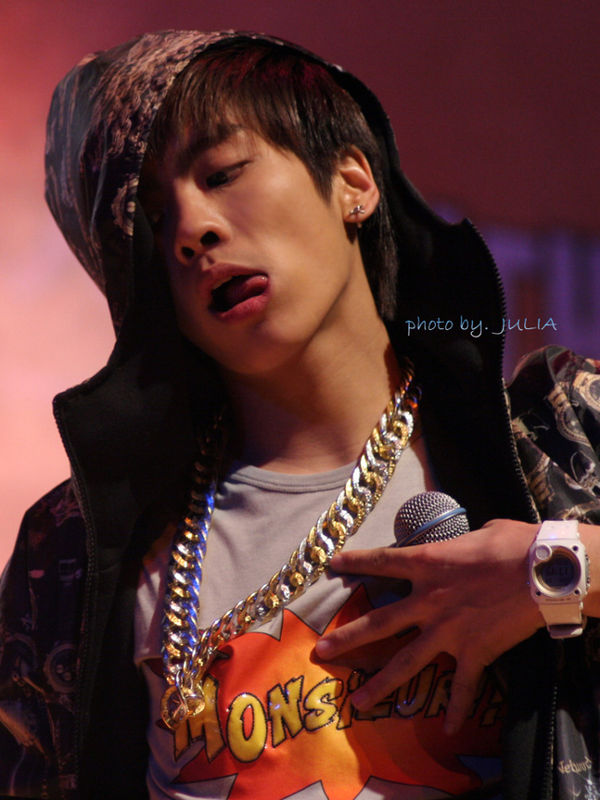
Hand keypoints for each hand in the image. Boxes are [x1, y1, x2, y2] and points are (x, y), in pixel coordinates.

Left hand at [315, 520, 543, 733]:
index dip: (355, 561)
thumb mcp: (479, 533)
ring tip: (357, 701)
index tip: (332, 564)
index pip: (382, 561)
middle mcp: (428, 600)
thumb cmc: (513, 544)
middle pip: (379, 622)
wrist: (542, 574)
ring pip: (405, 661)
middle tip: (321, 652)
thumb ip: (460, 544)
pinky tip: (448, 728)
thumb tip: (466, 542)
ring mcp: (448, 630)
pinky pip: (463, 686)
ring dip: (381, 683)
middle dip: (348, 638)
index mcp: (427, 564)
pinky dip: (458, 709)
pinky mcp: (473, 652)